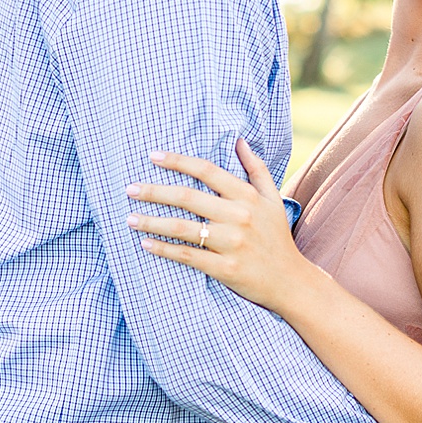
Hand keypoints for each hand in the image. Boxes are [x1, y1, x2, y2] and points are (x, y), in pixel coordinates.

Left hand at [127, 139, 314, 314]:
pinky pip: (188, 256)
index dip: (178, 161)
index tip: (152, 156)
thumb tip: (239, 141)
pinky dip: (165, 249)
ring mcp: (232, 243)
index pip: (207, 171)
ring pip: (182, 227)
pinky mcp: (226, 268)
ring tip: (129, 218)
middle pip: (188, 197)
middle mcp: (239, 216)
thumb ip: (256, 169)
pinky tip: (146, 243)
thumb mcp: (273, 199)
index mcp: (248, 197)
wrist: (291, 282)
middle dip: (155, 191)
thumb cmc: (277, 237)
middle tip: (129, 189)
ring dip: (152, 221)